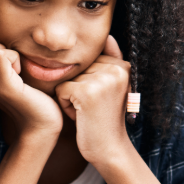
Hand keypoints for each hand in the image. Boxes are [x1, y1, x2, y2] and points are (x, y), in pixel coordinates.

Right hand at [0, 32, 62, 139]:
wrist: (40, 125)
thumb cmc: (29, 97)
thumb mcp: (8, 74)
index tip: (1, 55)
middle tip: (11, 63)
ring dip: (4, 50)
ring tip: (16, 69)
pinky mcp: (4, 86)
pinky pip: (0, 55)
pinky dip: (13, 57)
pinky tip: (20, 73)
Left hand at [55, 35, 132, 164]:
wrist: (109, 149)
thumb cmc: (104, 118)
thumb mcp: (111, 86)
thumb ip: (111, 60)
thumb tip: (108, 35)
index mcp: (123, 65)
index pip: (88, 61)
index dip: (87, 81)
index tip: (101, 99)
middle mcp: (116, 69)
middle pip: (76, 68)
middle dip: (78, 88)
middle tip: (93, 107)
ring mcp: (102, 80)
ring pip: (66, 78)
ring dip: (71, 97)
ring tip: (88, 111)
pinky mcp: (86, 92)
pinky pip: (60, 90)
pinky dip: (65, 106)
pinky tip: (81, 116)